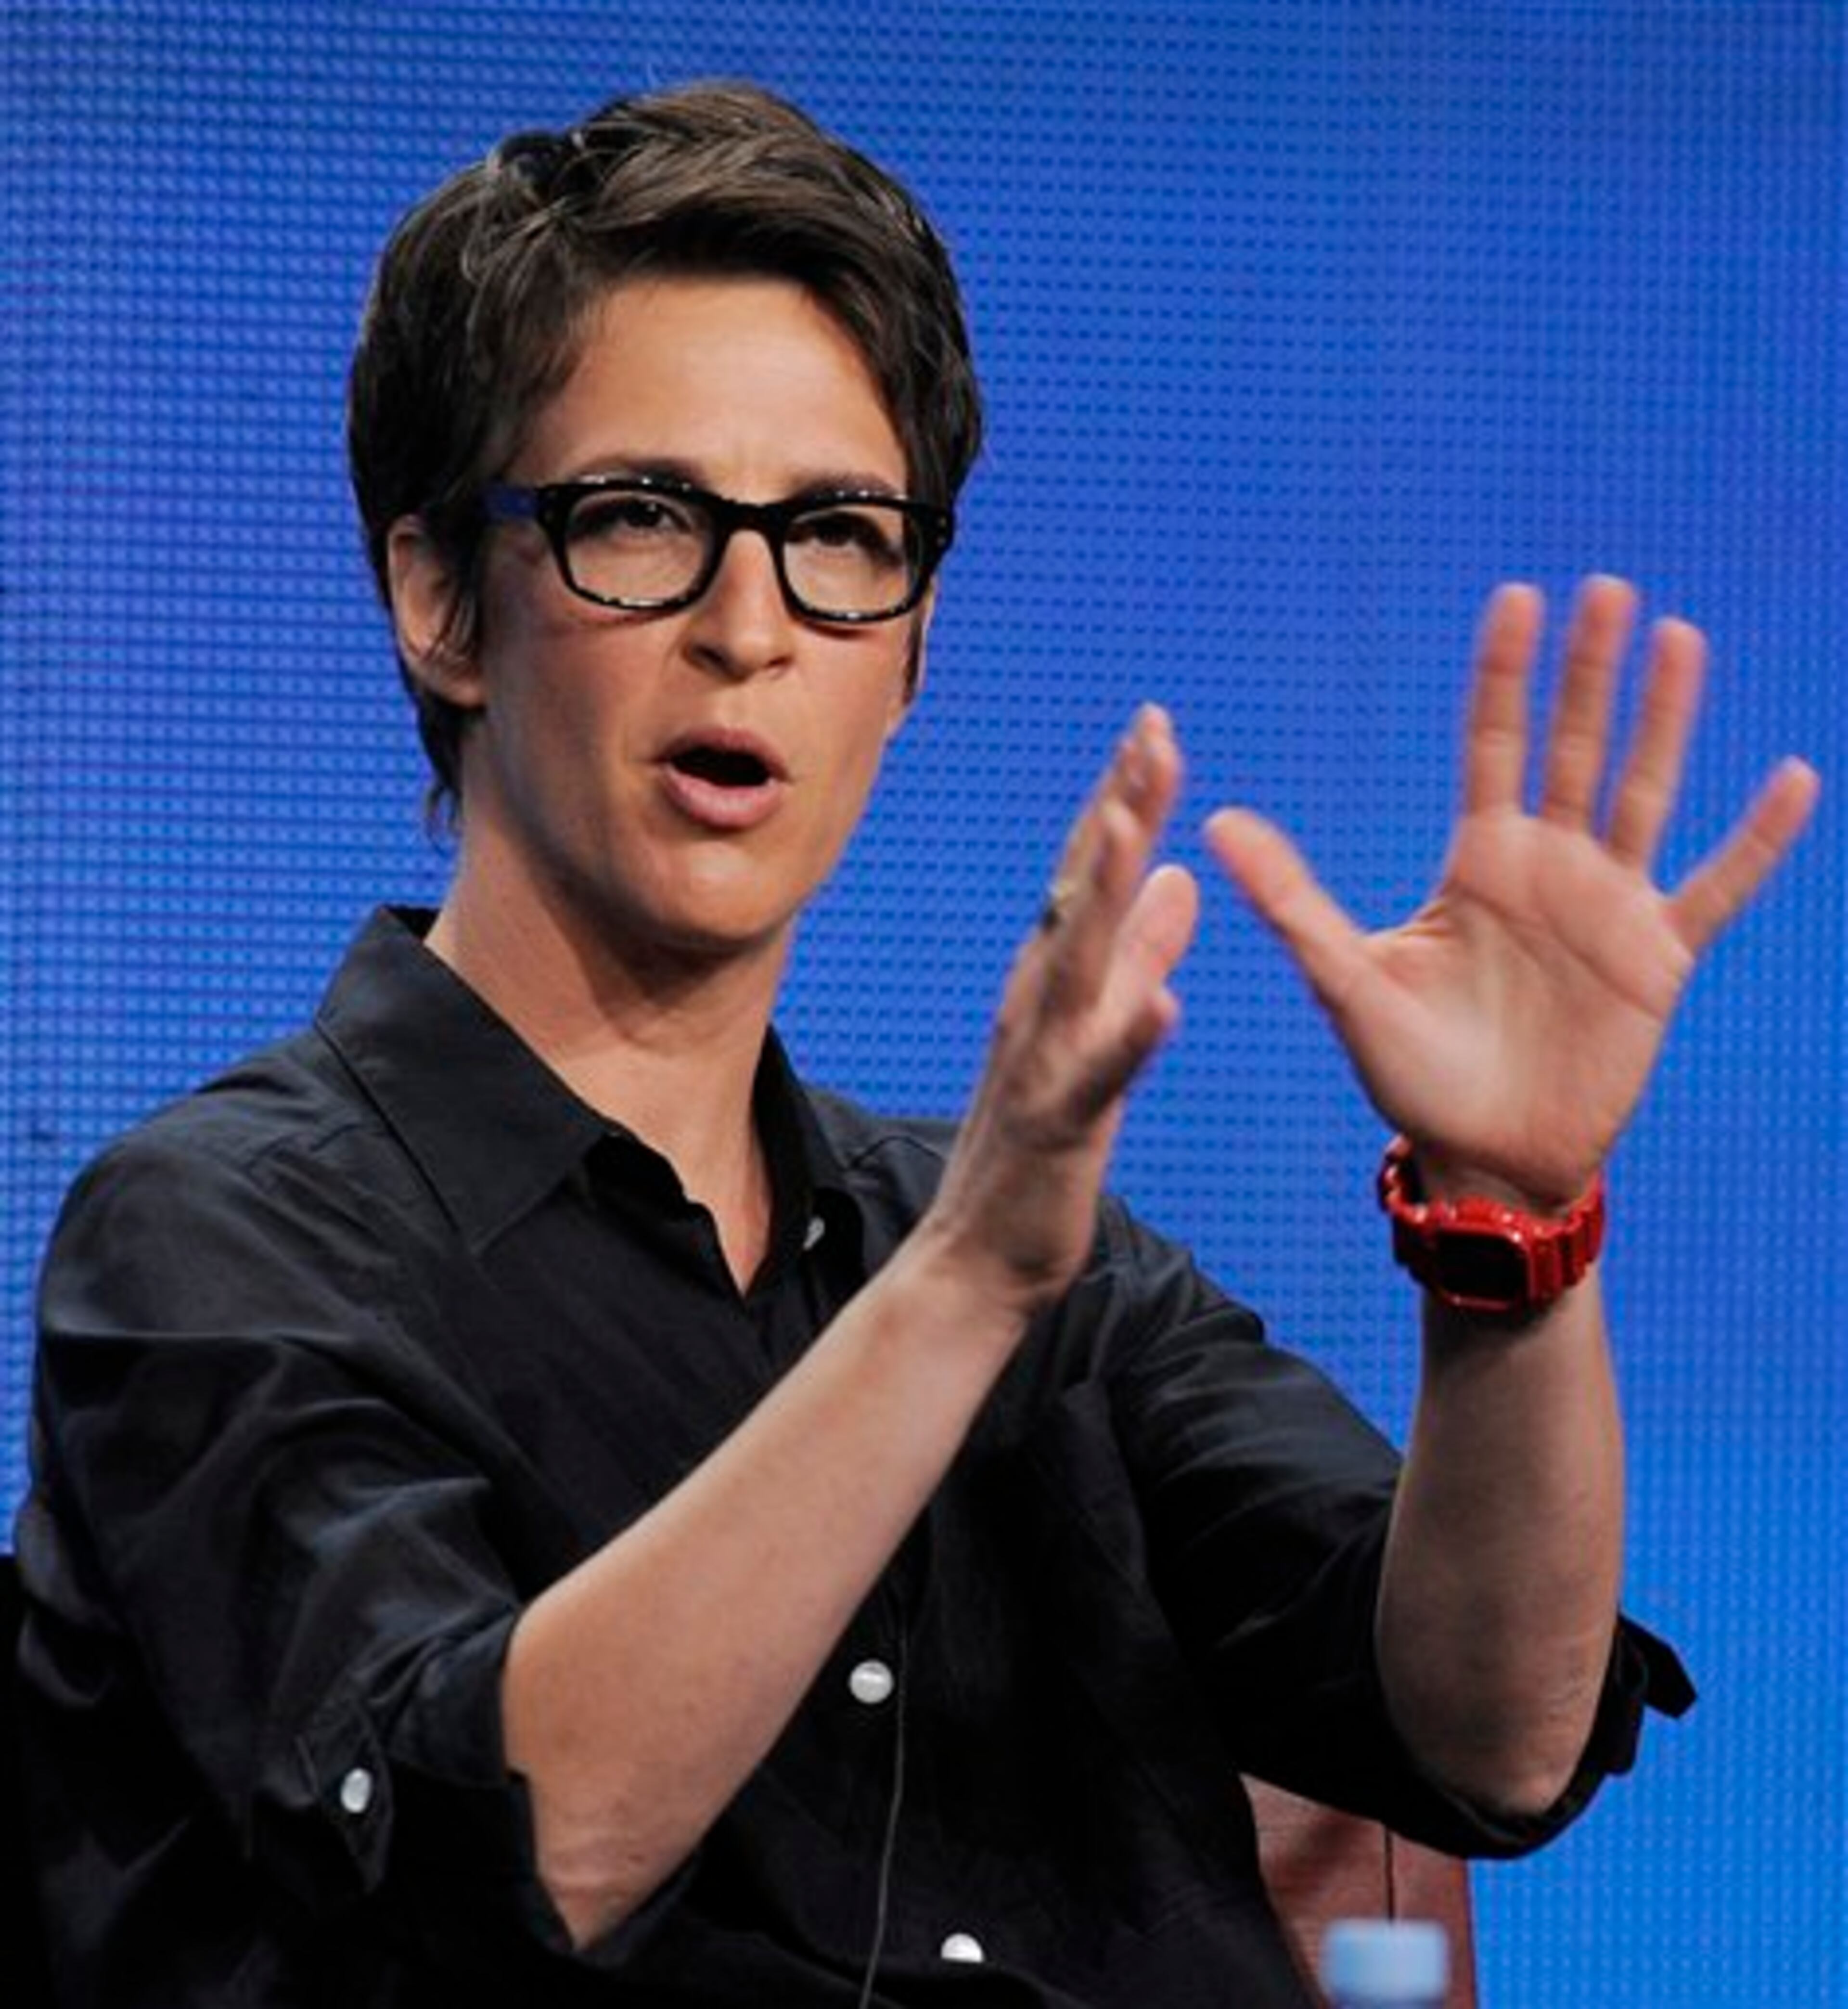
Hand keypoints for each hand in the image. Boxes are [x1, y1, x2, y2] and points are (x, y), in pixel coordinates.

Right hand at [926, 705, 1198, 1309]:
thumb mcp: (1103, 1031)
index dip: (1123, 798)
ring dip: (1100, 894)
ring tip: (1134, 828)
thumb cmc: (1042, 1145)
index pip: (1090, 872)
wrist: (982, 1251)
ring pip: (1077, 964)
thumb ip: (1139, 957)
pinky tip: (1164, 1006)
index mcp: (1057, 978)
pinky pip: (1096, 1077)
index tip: (1155, 726)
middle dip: (1116, 809)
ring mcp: (1043, 1059)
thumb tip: (1178, 878)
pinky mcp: (1058, 1124)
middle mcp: (1040, 1002)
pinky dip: (1127, 1039)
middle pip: (1080, 891)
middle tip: (1151, 731)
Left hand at [1204, 576, 1819, 1206]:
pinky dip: (1756, 840)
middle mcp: (1548, 870)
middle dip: (1590, 672)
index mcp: (1478, 865)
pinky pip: (1718, 886)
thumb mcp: (1344, 982)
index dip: (1504, 676)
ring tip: (1682, 640)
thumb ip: (1292, 901)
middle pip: (1574, 749)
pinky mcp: (1659, 958)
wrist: (1482, 1156)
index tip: (1517, 599)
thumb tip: (1217, 824)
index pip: (1493, 745)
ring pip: (1644, 793)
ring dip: (1666, 720)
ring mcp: (1609, 907)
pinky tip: (1793, 778)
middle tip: (1609, 590)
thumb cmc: (1410, 1075)